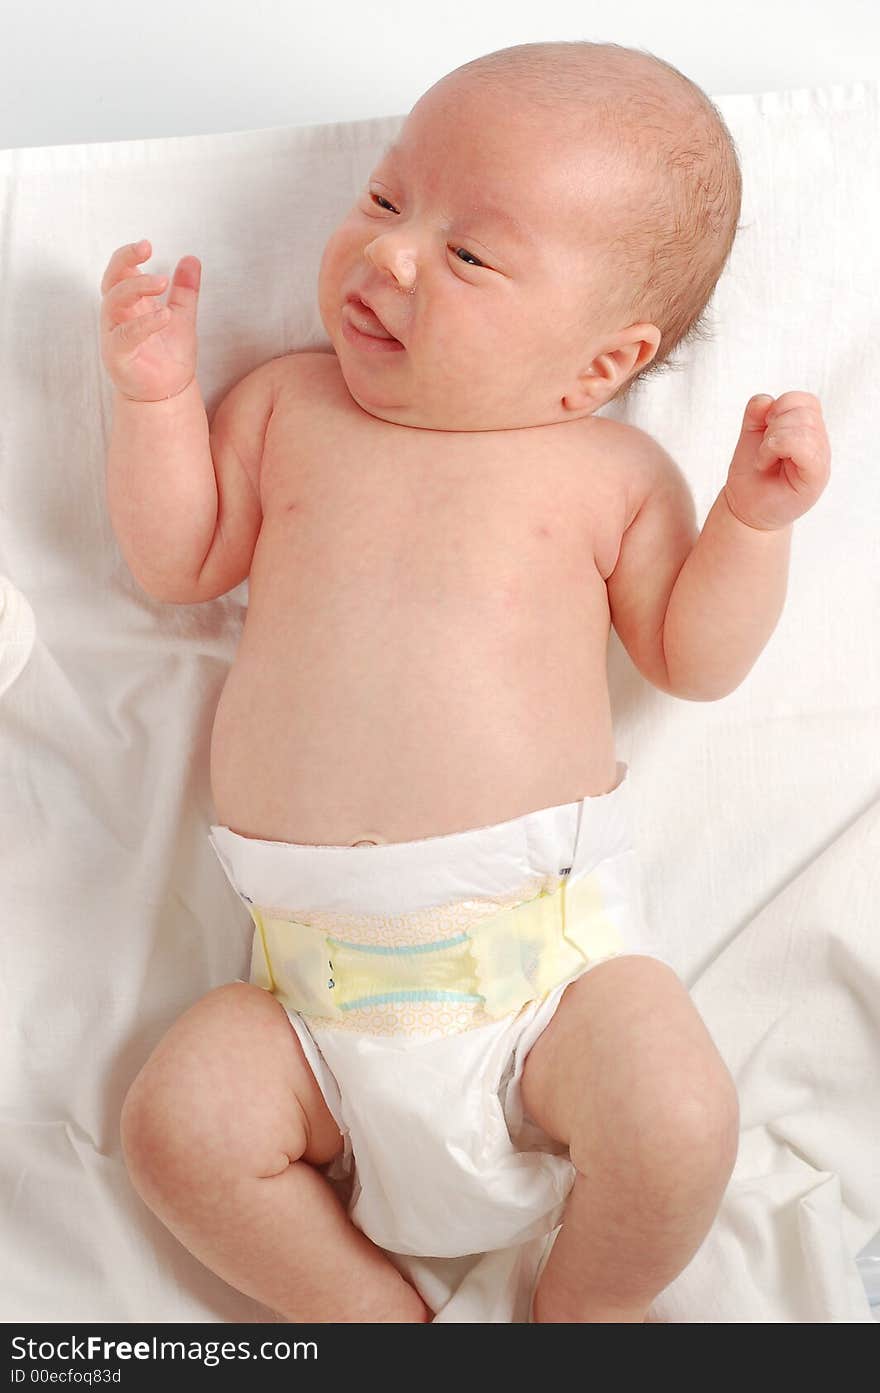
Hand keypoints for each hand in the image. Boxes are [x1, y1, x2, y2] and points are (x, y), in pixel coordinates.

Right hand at [100, 240, 200, 402]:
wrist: (169, 393)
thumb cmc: (169, 356)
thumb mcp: (183, 317)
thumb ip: (185, 290)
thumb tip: (191, 259)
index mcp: (131, 304)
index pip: (121, 272)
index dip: (129, 256)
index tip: (146, 244)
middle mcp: (118, 316)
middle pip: (110, 280)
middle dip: (124, 261)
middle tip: (146, 249)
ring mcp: (115, 335)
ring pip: (112, 302)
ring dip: (135, 287)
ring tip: (161, 282)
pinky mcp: (117, 356)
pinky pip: (124, 335)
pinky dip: (143, 323)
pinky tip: (164, 315)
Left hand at [724, 392, 830, 530]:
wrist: (747, 509)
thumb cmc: (751, 476)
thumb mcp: (750, 437)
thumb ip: (756, 415)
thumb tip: (766, 400)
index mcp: (808, 431)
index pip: (805, 401)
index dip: (780, 406)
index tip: (765, 428)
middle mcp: (819, 444)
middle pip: (805, 411)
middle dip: (774, 424)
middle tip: (765, 448)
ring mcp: (820, 460)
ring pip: (805, 426)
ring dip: (773, 438)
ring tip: (765, 457)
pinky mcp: (816, 476)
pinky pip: (807, 446)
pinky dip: (778, 447)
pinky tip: (766, 461)